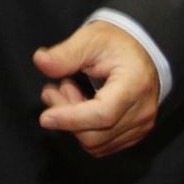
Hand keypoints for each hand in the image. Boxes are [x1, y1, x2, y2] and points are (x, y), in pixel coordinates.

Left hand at [32, 21, 160, 157]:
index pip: (103, 114)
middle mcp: (142, 111)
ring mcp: (141, 126)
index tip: (45, 117)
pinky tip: (80, 105)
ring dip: (73, 124)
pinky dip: (84, 129)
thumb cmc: (117, 44)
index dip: (71, 119)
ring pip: (97, 143)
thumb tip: (40, 61)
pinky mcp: (136, 133)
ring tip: (69, 92)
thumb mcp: (90, 39)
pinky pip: (103, 144)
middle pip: (96, 134)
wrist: (142, 51)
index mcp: (135, 84)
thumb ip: (66, 53)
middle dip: (66, 117)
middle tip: (53, 90)